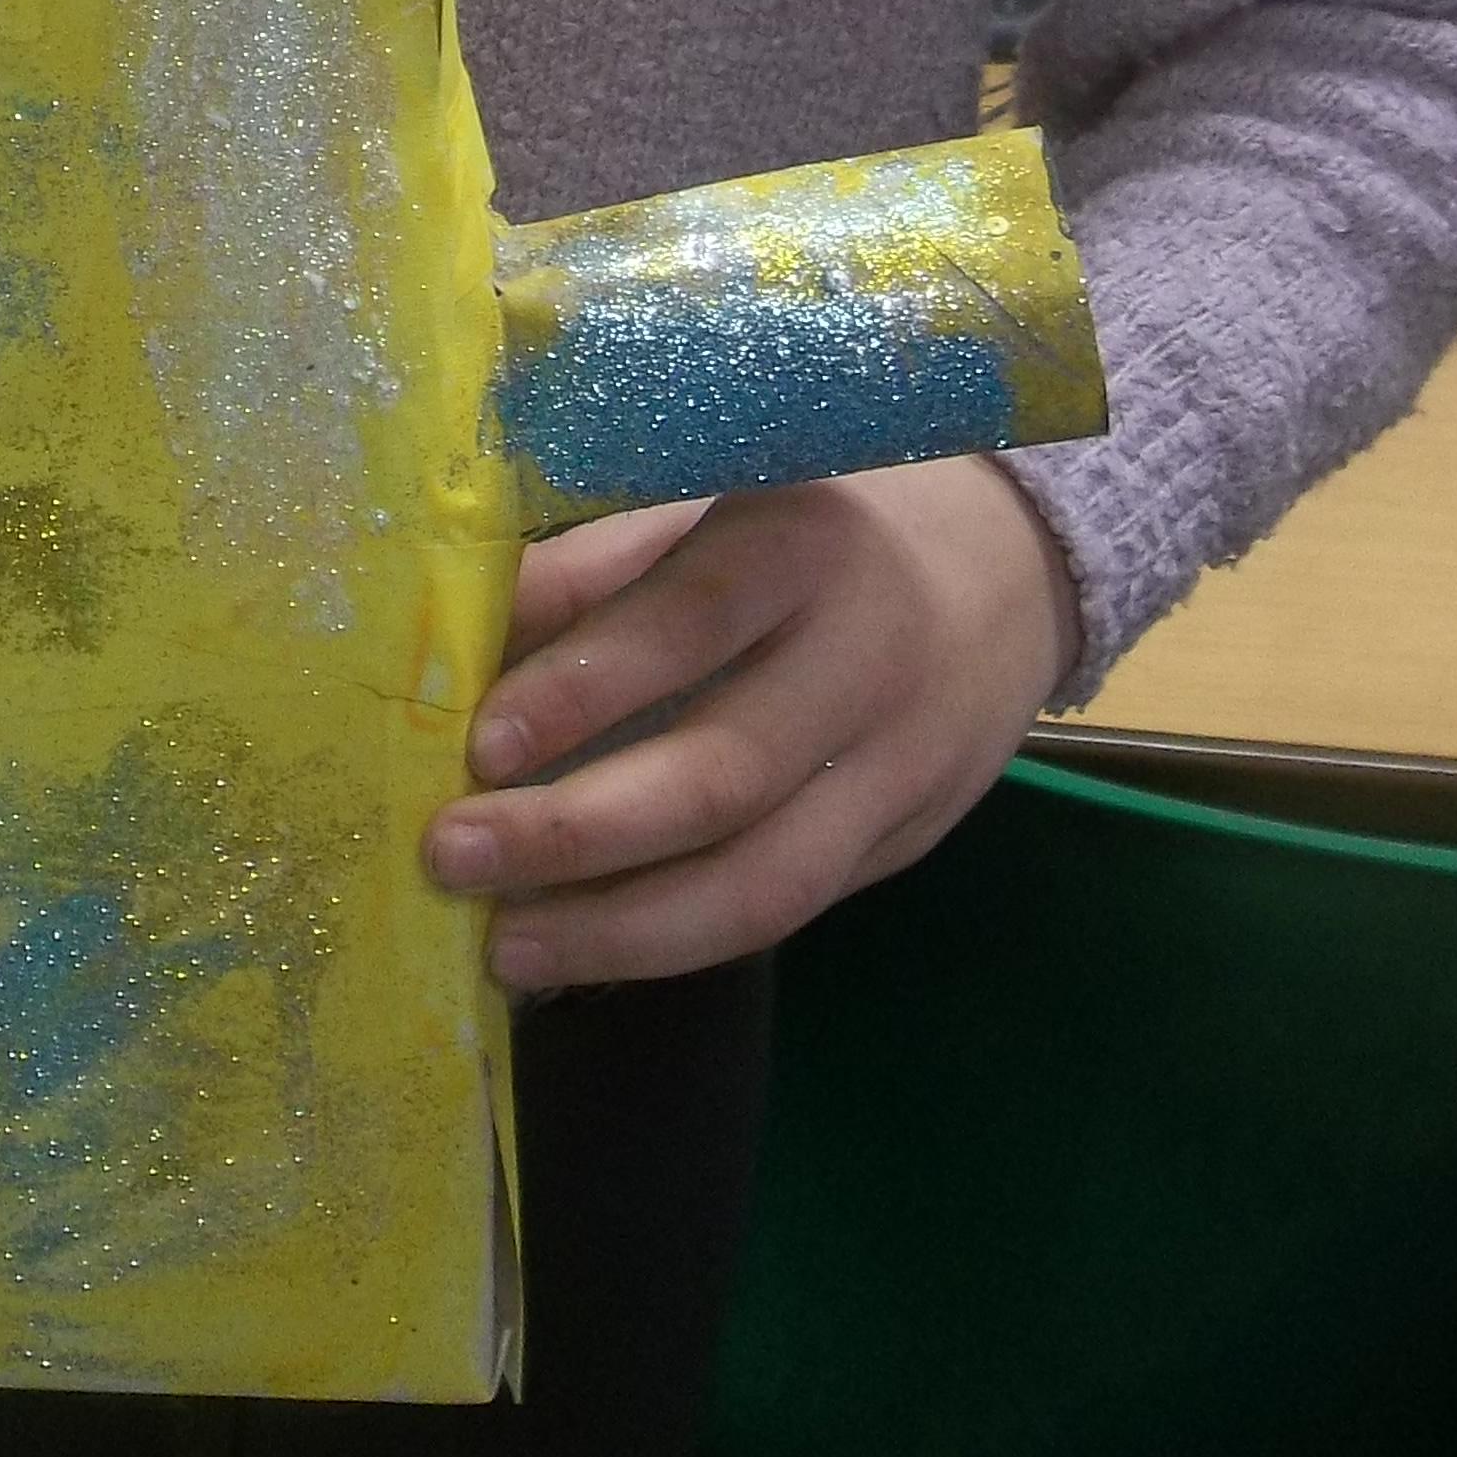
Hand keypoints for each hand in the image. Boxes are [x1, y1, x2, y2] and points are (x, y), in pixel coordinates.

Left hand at [423, 459, 1081, 988]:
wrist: (1004, 571)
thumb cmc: (805, 528)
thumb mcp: (709, 505)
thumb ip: (593, 570)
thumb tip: (457, 646)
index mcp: (803, 546)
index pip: (688, 625)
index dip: (582, 688)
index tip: (478, 746)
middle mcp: (865, 662)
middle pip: (722, 777)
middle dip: (576, 834)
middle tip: (453, 859)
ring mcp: (901, 770)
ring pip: (764, 885)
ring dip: (622, 931)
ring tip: (506, 946)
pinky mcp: (907, 846)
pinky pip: (788, 913)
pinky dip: (679, 944)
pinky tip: (588, 952)